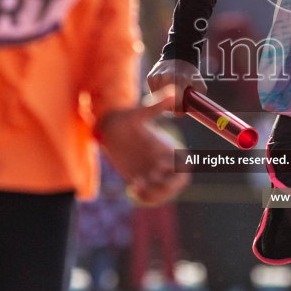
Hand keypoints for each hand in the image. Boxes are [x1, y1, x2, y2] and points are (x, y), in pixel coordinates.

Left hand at [98, 91, 189, 205]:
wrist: (107, 128)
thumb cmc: (123, 118)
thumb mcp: (139, 113)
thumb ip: (157, 106)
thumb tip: (175, 93)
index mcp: (166, 148)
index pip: (184, 167)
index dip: (176, 171)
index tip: (159, 165)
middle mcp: (162, 162)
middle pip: (177, 184)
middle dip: (166, 187)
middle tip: (148, 179)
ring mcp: (151, 171)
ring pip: (163, 193)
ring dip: (153, 194)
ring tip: (137, 184)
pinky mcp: (140, 178)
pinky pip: (148, 196)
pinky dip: (143, 196)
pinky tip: (132, 186)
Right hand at [146, 58, 207, 114]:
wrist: (179, 56)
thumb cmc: (191, 74)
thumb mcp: (200, 86)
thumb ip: (199, 100)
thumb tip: (195, 114)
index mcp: (179, 81)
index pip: (176, 108)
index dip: (180, 111)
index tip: (182, 108)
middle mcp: (165, 79)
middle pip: (166, 106)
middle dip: (173, 106)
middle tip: (178, 98)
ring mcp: (156, 78)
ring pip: (158, 101)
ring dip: (165, 100)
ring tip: (172, 90)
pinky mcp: (150, 78)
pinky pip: (154, 94)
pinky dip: (160, 93)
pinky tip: (166, 86)